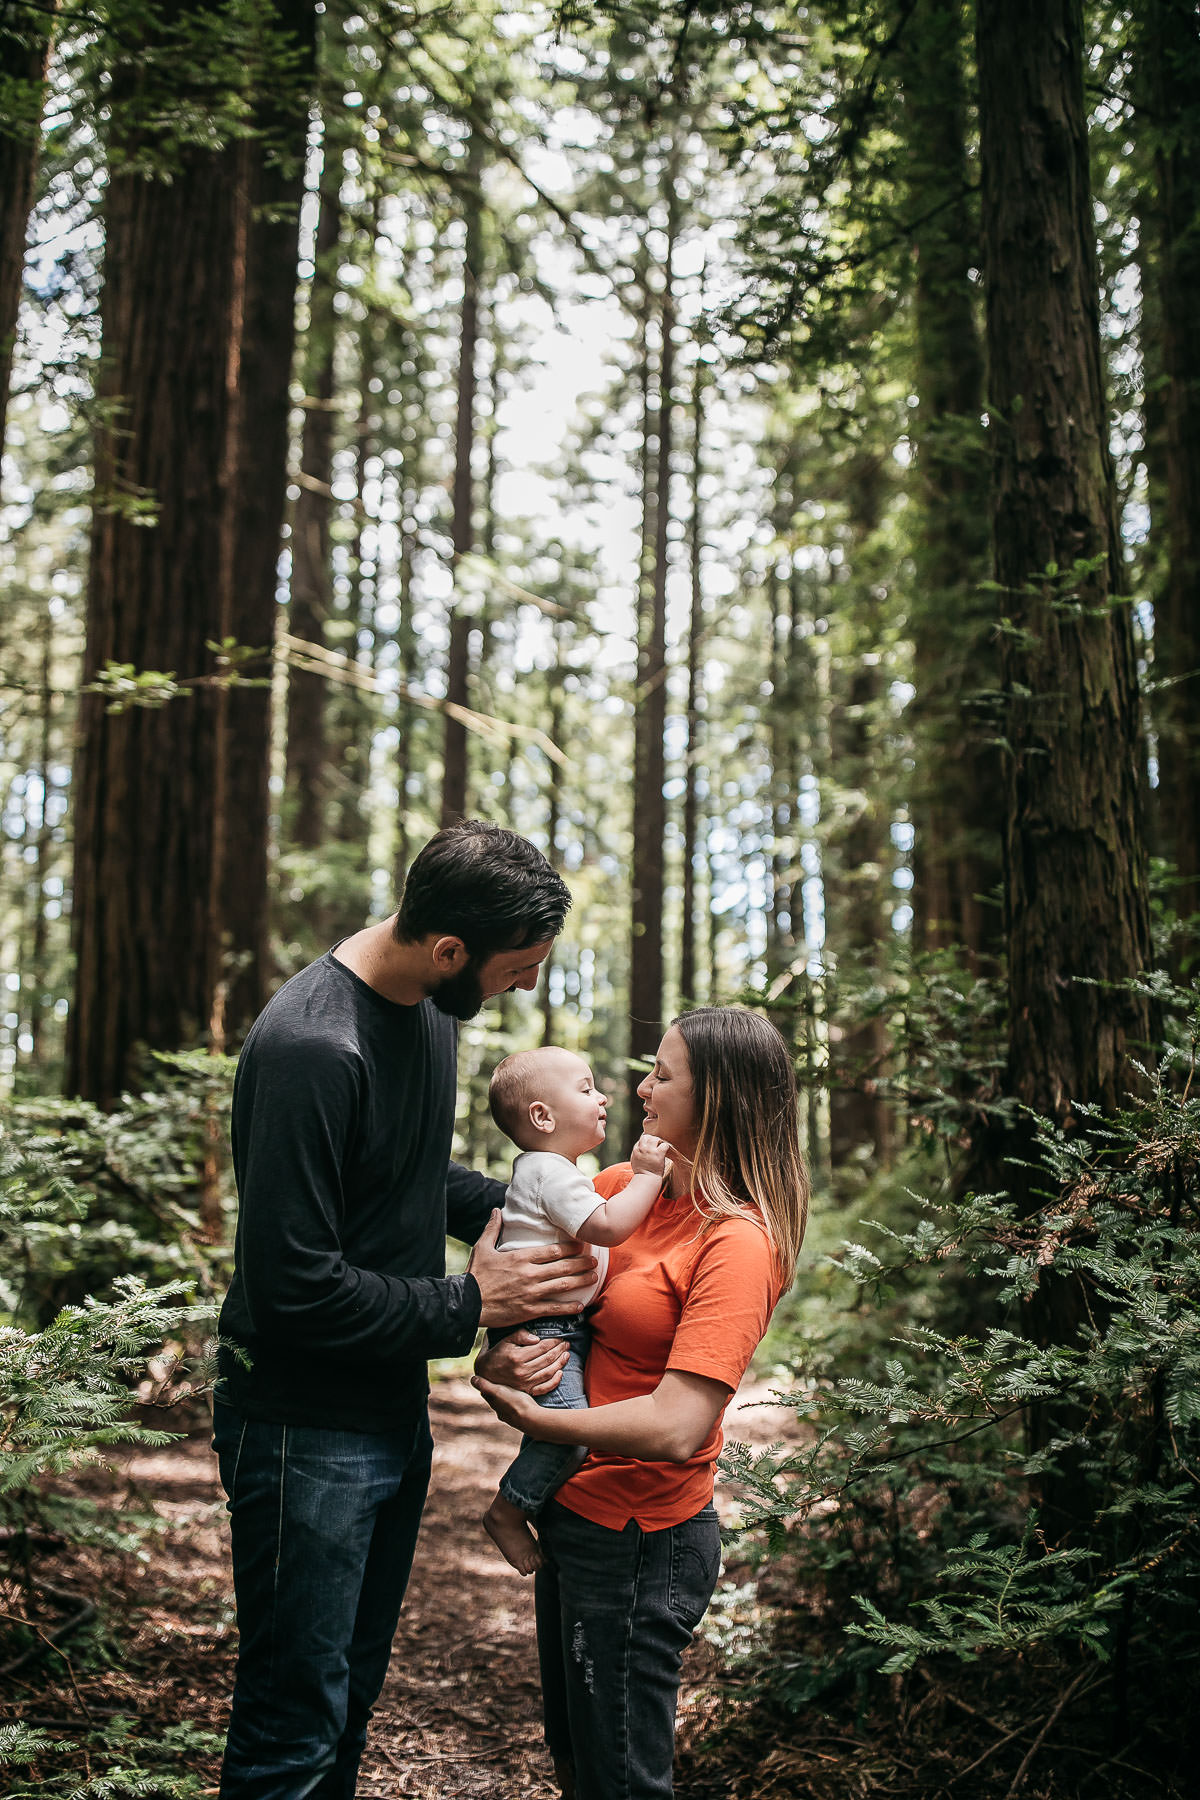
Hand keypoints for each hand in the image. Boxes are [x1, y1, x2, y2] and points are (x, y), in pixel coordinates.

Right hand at [468, 1211, 597, 1328]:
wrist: (466, 1303)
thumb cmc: (475, 1276)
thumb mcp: (481, 1248)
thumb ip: (492, 1229)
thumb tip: (497, 1210)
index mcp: (520, 1258)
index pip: (552, 1251)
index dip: (570, 1248)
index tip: (581, 1245)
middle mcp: (529, 1274)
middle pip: (562, 1267)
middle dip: (581, 1263)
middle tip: (595, 1260)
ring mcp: (531, 1293)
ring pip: (562, 1285)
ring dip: (581, 1281)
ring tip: (594, 1277)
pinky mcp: (529, 1310)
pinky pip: (554, 1308)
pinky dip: (569, 1307)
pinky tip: (581, 1305)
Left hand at [473, 1373, 554, 1436]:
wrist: (532, 1419)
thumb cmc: (515, 1403)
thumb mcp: (498, 1391)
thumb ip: (485, 1385)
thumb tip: (472, 1379)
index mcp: (494, 1404)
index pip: (486, 1393)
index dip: (486, 1384)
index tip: (487, 1376)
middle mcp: (501, 1411)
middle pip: (495, 1399)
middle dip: (496, 1391)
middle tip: (499, 1380)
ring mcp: (511, 1416)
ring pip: (506, 1404)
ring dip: (507, 1397)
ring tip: (512, 1388)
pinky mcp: (521, 1418)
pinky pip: (516, 1408)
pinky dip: (516, 1402)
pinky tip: (523, 1398)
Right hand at [475, 1328, 568, 1396]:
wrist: (484, 1374)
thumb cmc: (496, 1354)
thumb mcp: (505, 1340)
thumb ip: (520, 1335)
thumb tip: (537, 1338)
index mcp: (517, 1357)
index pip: (542, 1348)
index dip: (554, 1342)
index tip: (561, 1338)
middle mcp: (522, 1371)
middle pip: (547, 1359)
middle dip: (560, 1350)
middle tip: (567, 1344)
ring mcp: (525, 1383)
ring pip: (548, 1372)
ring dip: (560, 1363)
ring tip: (567, 1355)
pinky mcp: (527, 1391)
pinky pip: (544, 1388)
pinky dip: (554, 1381)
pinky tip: (560, 1373)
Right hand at [629, 1132, 669, 1177]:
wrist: (646, 1179)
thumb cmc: (641, 1172)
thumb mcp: (634, 1161)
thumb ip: (636, 1153)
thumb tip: (639, 1149)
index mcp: (636, 1150)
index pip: (641, 1139)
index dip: (646, 1141)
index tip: (650, 1145)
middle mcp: (643, 1148)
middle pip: (647, 1136)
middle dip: (652, 1139)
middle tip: (656, 1144)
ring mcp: (651, 1151)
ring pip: (655, 1138)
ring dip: (659, 1141)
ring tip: (660, 1146)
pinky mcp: (659, 1154)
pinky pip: (664, 1145)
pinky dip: (666, 1147)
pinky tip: (665, 1151)